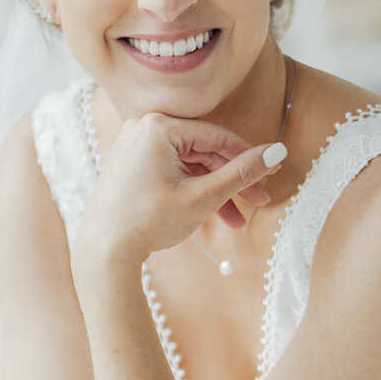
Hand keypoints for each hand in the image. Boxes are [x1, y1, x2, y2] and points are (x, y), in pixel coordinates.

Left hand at [74, 110, 284, 266]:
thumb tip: (278, 151)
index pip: (217, 136)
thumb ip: (242, 172)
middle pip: (203, 151)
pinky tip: (210, 214)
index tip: (273, 173)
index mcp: (159, 127)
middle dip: (232, 180)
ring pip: (188, 165)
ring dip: (213, 190)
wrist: (103, 252)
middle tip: (259, 202)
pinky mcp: (130, 165)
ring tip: (235, 222)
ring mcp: (133, 146)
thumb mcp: (203, 196)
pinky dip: (190, 190)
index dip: (249, 157)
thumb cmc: (148, 221)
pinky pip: (170, 171)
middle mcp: (142, 128)